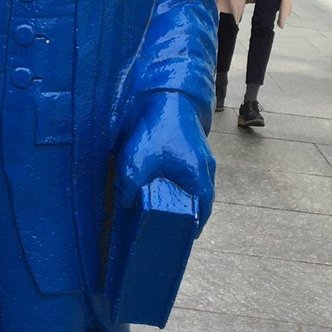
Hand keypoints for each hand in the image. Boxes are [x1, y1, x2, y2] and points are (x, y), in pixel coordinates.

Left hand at [117, 92, 215, 226]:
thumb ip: (130, 185)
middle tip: (173, 226)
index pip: (203, 210)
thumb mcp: (137, 159)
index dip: (195, 226)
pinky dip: (183, 182)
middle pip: (202, 199)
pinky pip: (192, 172)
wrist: (168, 93)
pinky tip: (167, 183)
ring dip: (186, 197)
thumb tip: (125, 203)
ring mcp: (202, 155)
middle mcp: (205, 167)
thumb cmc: (157, 128)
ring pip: (197, 184)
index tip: (185, 237)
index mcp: (198, 175)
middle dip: (189, 213)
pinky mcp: (194, 146)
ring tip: (168, 208)